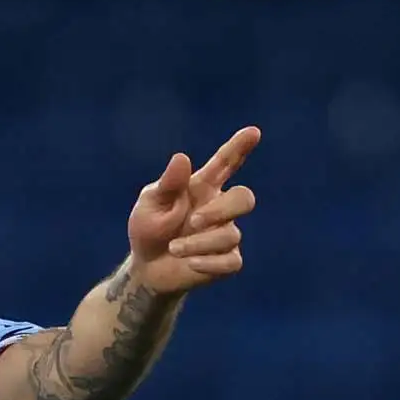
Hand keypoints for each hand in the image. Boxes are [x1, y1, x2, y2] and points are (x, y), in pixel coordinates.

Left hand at [127, 126, 259, 294]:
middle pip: (244, 199)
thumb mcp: (150, 205)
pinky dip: (209, 263)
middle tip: (193, 221)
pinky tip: (190, 263)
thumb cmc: (149, 228)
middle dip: (222, 210)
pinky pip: (231, 261)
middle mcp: (219, 208)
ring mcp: (226, 233)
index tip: (252, 132)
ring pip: (230, 235)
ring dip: (198, 243)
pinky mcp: (227, 260)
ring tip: (173, 248)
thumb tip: (182, 157)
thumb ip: (168, 184)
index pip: (225, 164)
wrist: (147, 268)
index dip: (239, 148)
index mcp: (202, 187)